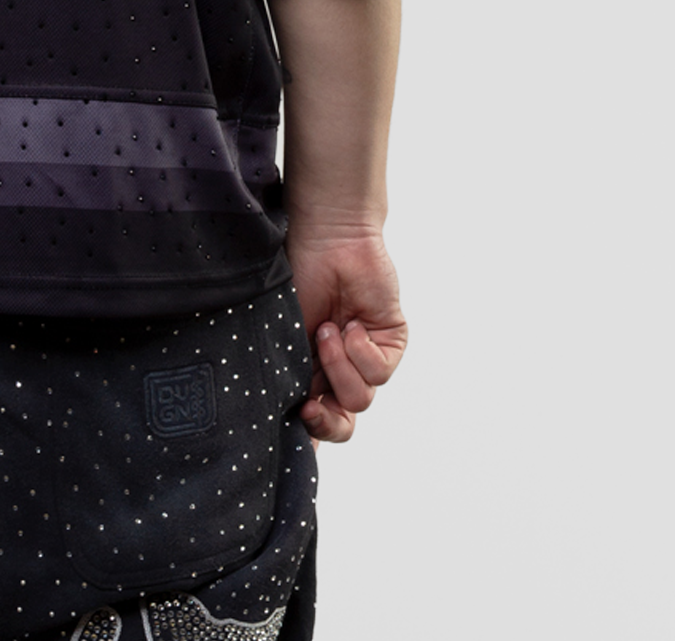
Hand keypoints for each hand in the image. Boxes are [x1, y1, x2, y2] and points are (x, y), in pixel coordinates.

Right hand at [284, 227, 406, 443]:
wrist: (326, 240)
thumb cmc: (298, 275)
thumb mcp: (284, 333)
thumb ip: (286, 374)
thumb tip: (282, 421)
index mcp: (311, 368)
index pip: (315, 419)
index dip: (310, 434)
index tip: (297, 421)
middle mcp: (339, 367)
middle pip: (343, 424)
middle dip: (328, 422)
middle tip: (311, 406)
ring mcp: (366, 355)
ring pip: (361, 398)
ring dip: (338, 366)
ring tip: (327, 330)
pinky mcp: (391, 341)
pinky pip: (380, 371)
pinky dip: (361, 350)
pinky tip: (351, 324)